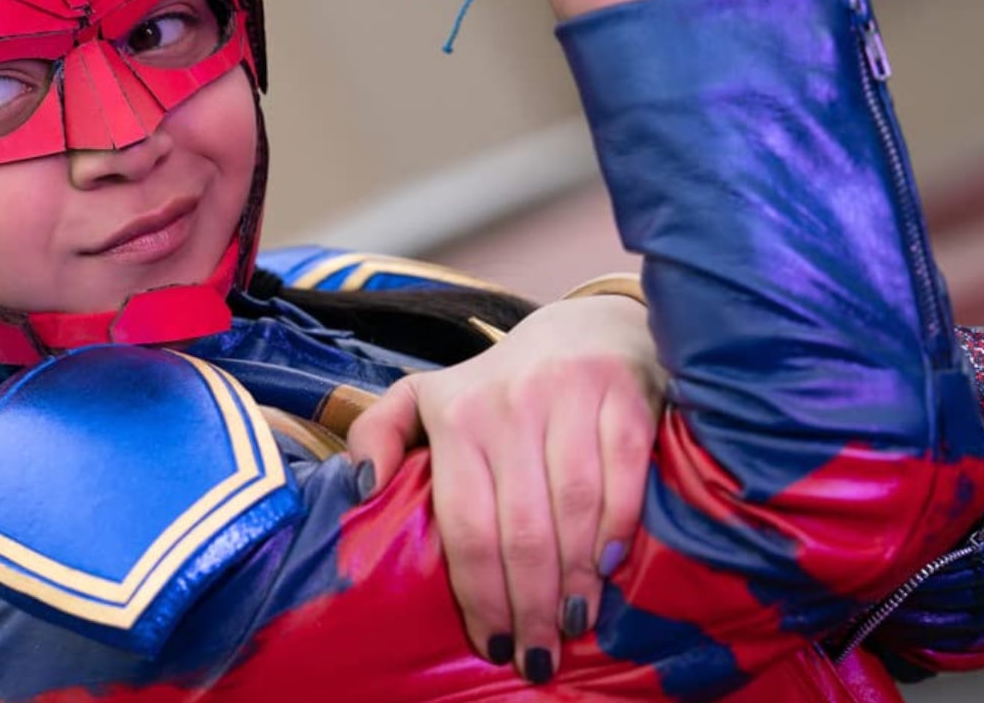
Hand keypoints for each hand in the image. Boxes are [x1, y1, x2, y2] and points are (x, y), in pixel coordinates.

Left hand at [348, 293, 661, 682]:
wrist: (584, 328)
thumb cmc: (496, 385)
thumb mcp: (424, 396)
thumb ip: (379, 433)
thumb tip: (360, 486)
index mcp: (456, 415)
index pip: (465, 523)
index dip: (478, 592)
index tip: (490, 643)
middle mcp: (509, 404)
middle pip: (521, 528)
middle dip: (527, 604)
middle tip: (535, 655)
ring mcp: (569, 397)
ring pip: (573, 508)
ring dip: (574, 579)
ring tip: (570, 624)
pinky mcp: (623, 395)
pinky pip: (622, 475)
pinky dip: (618, 528)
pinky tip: (609, 570)